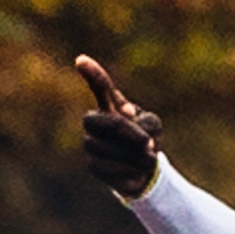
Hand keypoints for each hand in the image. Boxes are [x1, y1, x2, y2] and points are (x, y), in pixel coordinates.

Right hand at [74, 55, 163, 194]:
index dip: (92, 74)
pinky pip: (112, 169)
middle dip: (129, 134)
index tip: (81, 60)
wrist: (142, 171)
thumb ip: (146, 121)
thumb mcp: (153, 126)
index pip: (100, 87)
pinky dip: (131, 172)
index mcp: (109, 106)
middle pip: (108, 122)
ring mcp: (90, 143)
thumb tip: (128, 116)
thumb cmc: (146, 140)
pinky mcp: (92, 166)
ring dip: (136, 157)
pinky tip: (135, 172)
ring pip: (111, 149)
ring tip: (147, 160)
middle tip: (148, 144)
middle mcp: (94, 122)